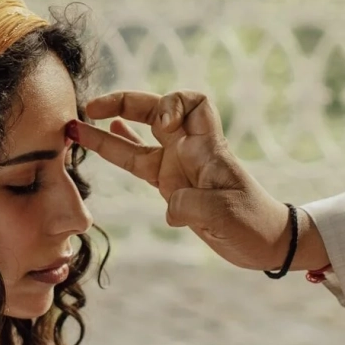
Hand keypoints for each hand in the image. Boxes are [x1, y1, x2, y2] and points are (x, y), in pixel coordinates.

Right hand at [76, 90, 295, 270]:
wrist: (266, 242)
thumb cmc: (252, 223)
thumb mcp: (222, 216)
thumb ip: (190, 206)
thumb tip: (168, 207)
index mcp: (207, 149)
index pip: (193, 102)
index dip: (172, 104)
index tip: (163, 127)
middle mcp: (191, 152)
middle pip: (157, 111)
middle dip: (127, 102)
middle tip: (94, 107)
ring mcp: (179, 167)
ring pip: (140, 138)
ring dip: (109, 130)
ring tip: (77, 124)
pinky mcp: (172, 187)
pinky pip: (140, 160)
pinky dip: (121, 146)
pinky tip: (102, 136)